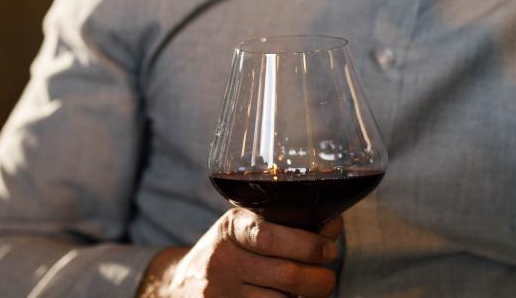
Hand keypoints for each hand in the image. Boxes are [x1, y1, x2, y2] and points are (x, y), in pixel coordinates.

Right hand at [138, 209, 342, 297]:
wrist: (182, 285)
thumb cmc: (230, 251)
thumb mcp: (249, 227)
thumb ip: (291, 225)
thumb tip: (333, 227)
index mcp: (233, 228)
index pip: (271, 236)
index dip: (308, 245)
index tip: (328, 249)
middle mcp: (224, 260)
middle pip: (287, 274)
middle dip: (319, 278)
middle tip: (326, 277)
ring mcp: (222, 293)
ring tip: (306, 290)